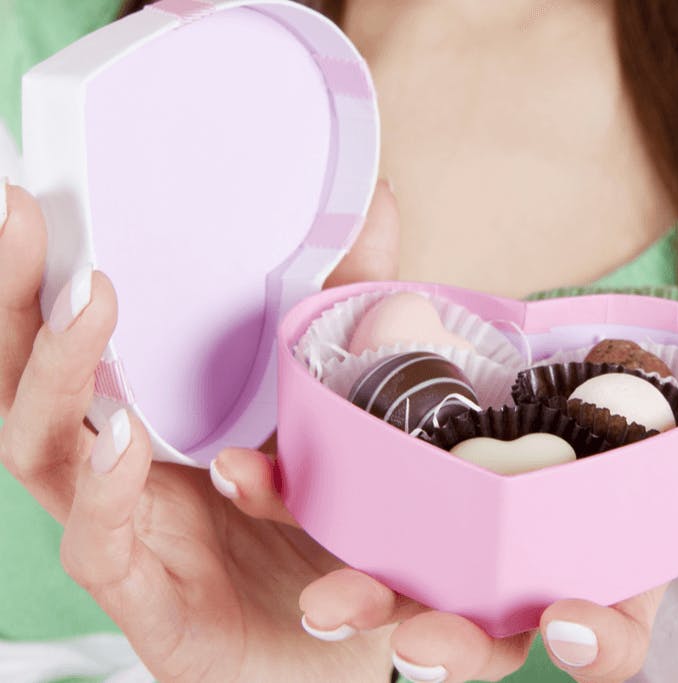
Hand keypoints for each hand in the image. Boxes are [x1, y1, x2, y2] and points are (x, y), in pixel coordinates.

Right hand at [0, 180, 401, 681]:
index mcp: (161, 422)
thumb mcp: (345, 405)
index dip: (49, 271)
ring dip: (59, 376)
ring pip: (44, 455)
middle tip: (25, 218)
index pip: (80, 340)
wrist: (359, 648)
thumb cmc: (333, 527)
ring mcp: (128, 537)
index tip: (43, 193)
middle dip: (20, 301)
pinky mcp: (152, 606)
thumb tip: (378, 201)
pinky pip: (102, 548)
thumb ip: (353, 309)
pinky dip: (103, 493)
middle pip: (34, 384)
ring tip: (92, 305)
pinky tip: (116, 441)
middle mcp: (125, 473)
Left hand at [221, 224, 677, 680]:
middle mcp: (524, 568)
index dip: (592, 644)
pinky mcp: (396, 480)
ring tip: (326, 601)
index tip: (568, 622)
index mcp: (604, 570)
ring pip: (404, 584)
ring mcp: (456, 531)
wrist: (605, 346)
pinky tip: (253, 474)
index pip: (602, 634)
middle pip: (485, 634)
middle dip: (449, 647)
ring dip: (361, 597)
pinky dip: (294, 494)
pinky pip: (342, 499)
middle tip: (412, 638)